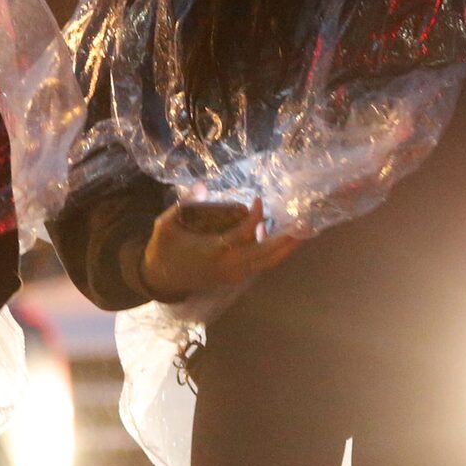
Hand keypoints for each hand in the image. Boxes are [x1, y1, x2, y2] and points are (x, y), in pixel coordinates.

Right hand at [139, 196, 298, 300]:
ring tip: (302, 232)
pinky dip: (274, 253)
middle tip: (306, 223)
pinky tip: (282, 240)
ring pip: (267, 263)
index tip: (259, 200)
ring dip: (285, 248)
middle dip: (288, 239)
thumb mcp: (166, 225)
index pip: (245, 232)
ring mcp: (234, 274)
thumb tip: (202, 185)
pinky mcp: (235, 278)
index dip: (256, 216)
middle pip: (268, 254)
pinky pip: (261, 266)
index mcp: (215, 251)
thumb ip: (183, 204)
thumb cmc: (163, 250)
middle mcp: (230, 265)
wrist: (160, 280)